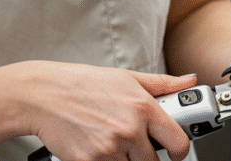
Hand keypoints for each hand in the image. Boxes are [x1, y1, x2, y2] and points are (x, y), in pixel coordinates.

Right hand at [13, 61, 195, 160]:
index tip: (175, 152)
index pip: (178, 142)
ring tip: (112, 143)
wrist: (42, 95)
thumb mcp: (127, 78)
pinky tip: (97, 149)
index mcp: (144, 107)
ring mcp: (109, 149)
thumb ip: (163, 84)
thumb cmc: (83, 84)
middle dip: (146, 157)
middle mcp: (129, 130)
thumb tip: (189, 81)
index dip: (179, 151)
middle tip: (133, 146)